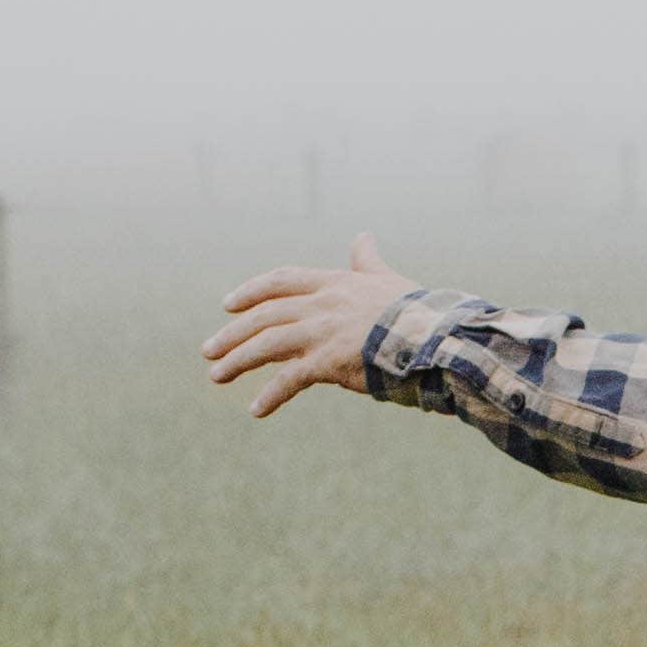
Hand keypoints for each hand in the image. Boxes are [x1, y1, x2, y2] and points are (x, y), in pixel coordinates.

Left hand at [202, 240, 404, 413]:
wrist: (438, 339)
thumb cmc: (419, 314)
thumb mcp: (386, 280)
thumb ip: (367, 262)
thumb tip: (362, 236)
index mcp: (335, 283)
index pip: (282, 281)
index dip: (252, 292)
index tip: (228, 304)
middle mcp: (323, 303)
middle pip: (265, 314)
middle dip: (233, 332)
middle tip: (209, 350)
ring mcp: (323, 331)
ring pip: (267, 343)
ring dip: (238, 361)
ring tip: (217, 376)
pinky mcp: (328, 360)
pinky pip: (289, 379)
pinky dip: (270, 395)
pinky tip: (256, 410)